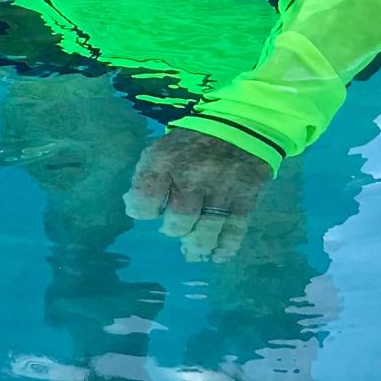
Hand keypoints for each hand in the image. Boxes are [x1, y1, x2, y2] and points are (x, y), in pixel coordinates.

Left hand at [124, 127, 271, 262]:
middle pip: (179, 221)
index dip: (141, 210)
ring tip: (192, 250)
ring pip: (207, 230)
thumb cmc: (192, 143)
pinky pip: (234, 230)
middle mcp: (193, 176)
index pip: (144, 198)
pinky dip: (225, 247)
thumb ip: (147, 176)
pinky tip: (217, 255)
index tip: (147, 211)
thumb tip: (134, 208)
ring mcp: (222, 189)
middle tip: (175, 228)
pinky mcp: (246, 198)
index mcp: (166, 160)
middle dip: (174, 229)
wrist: (240, 125)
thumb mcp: (162, 148)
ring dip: (197, 245)